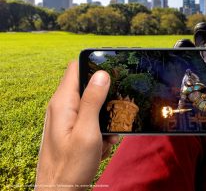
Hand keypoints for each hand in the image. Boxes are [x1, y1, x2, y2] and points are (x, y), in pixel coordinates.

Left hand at [35, 61, 117, 189]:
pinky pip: (89, 120)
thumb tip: (101, 74)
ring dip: (104, 116)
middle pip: (86, 86)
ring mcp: (65, 118)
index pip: (75, 68)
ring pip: (91, 105)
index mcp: (62, 102)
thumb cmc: (71, 166)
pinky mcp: (70, 129)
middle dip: (105, 96)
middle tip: (117, 110)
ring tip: (109, 134)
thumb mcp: (87, 132)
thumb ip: (93, 101)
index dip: (93, 65)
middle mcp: (61, 107)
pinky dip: (100, 128)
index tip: (113, 70)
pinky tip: (104, 143)